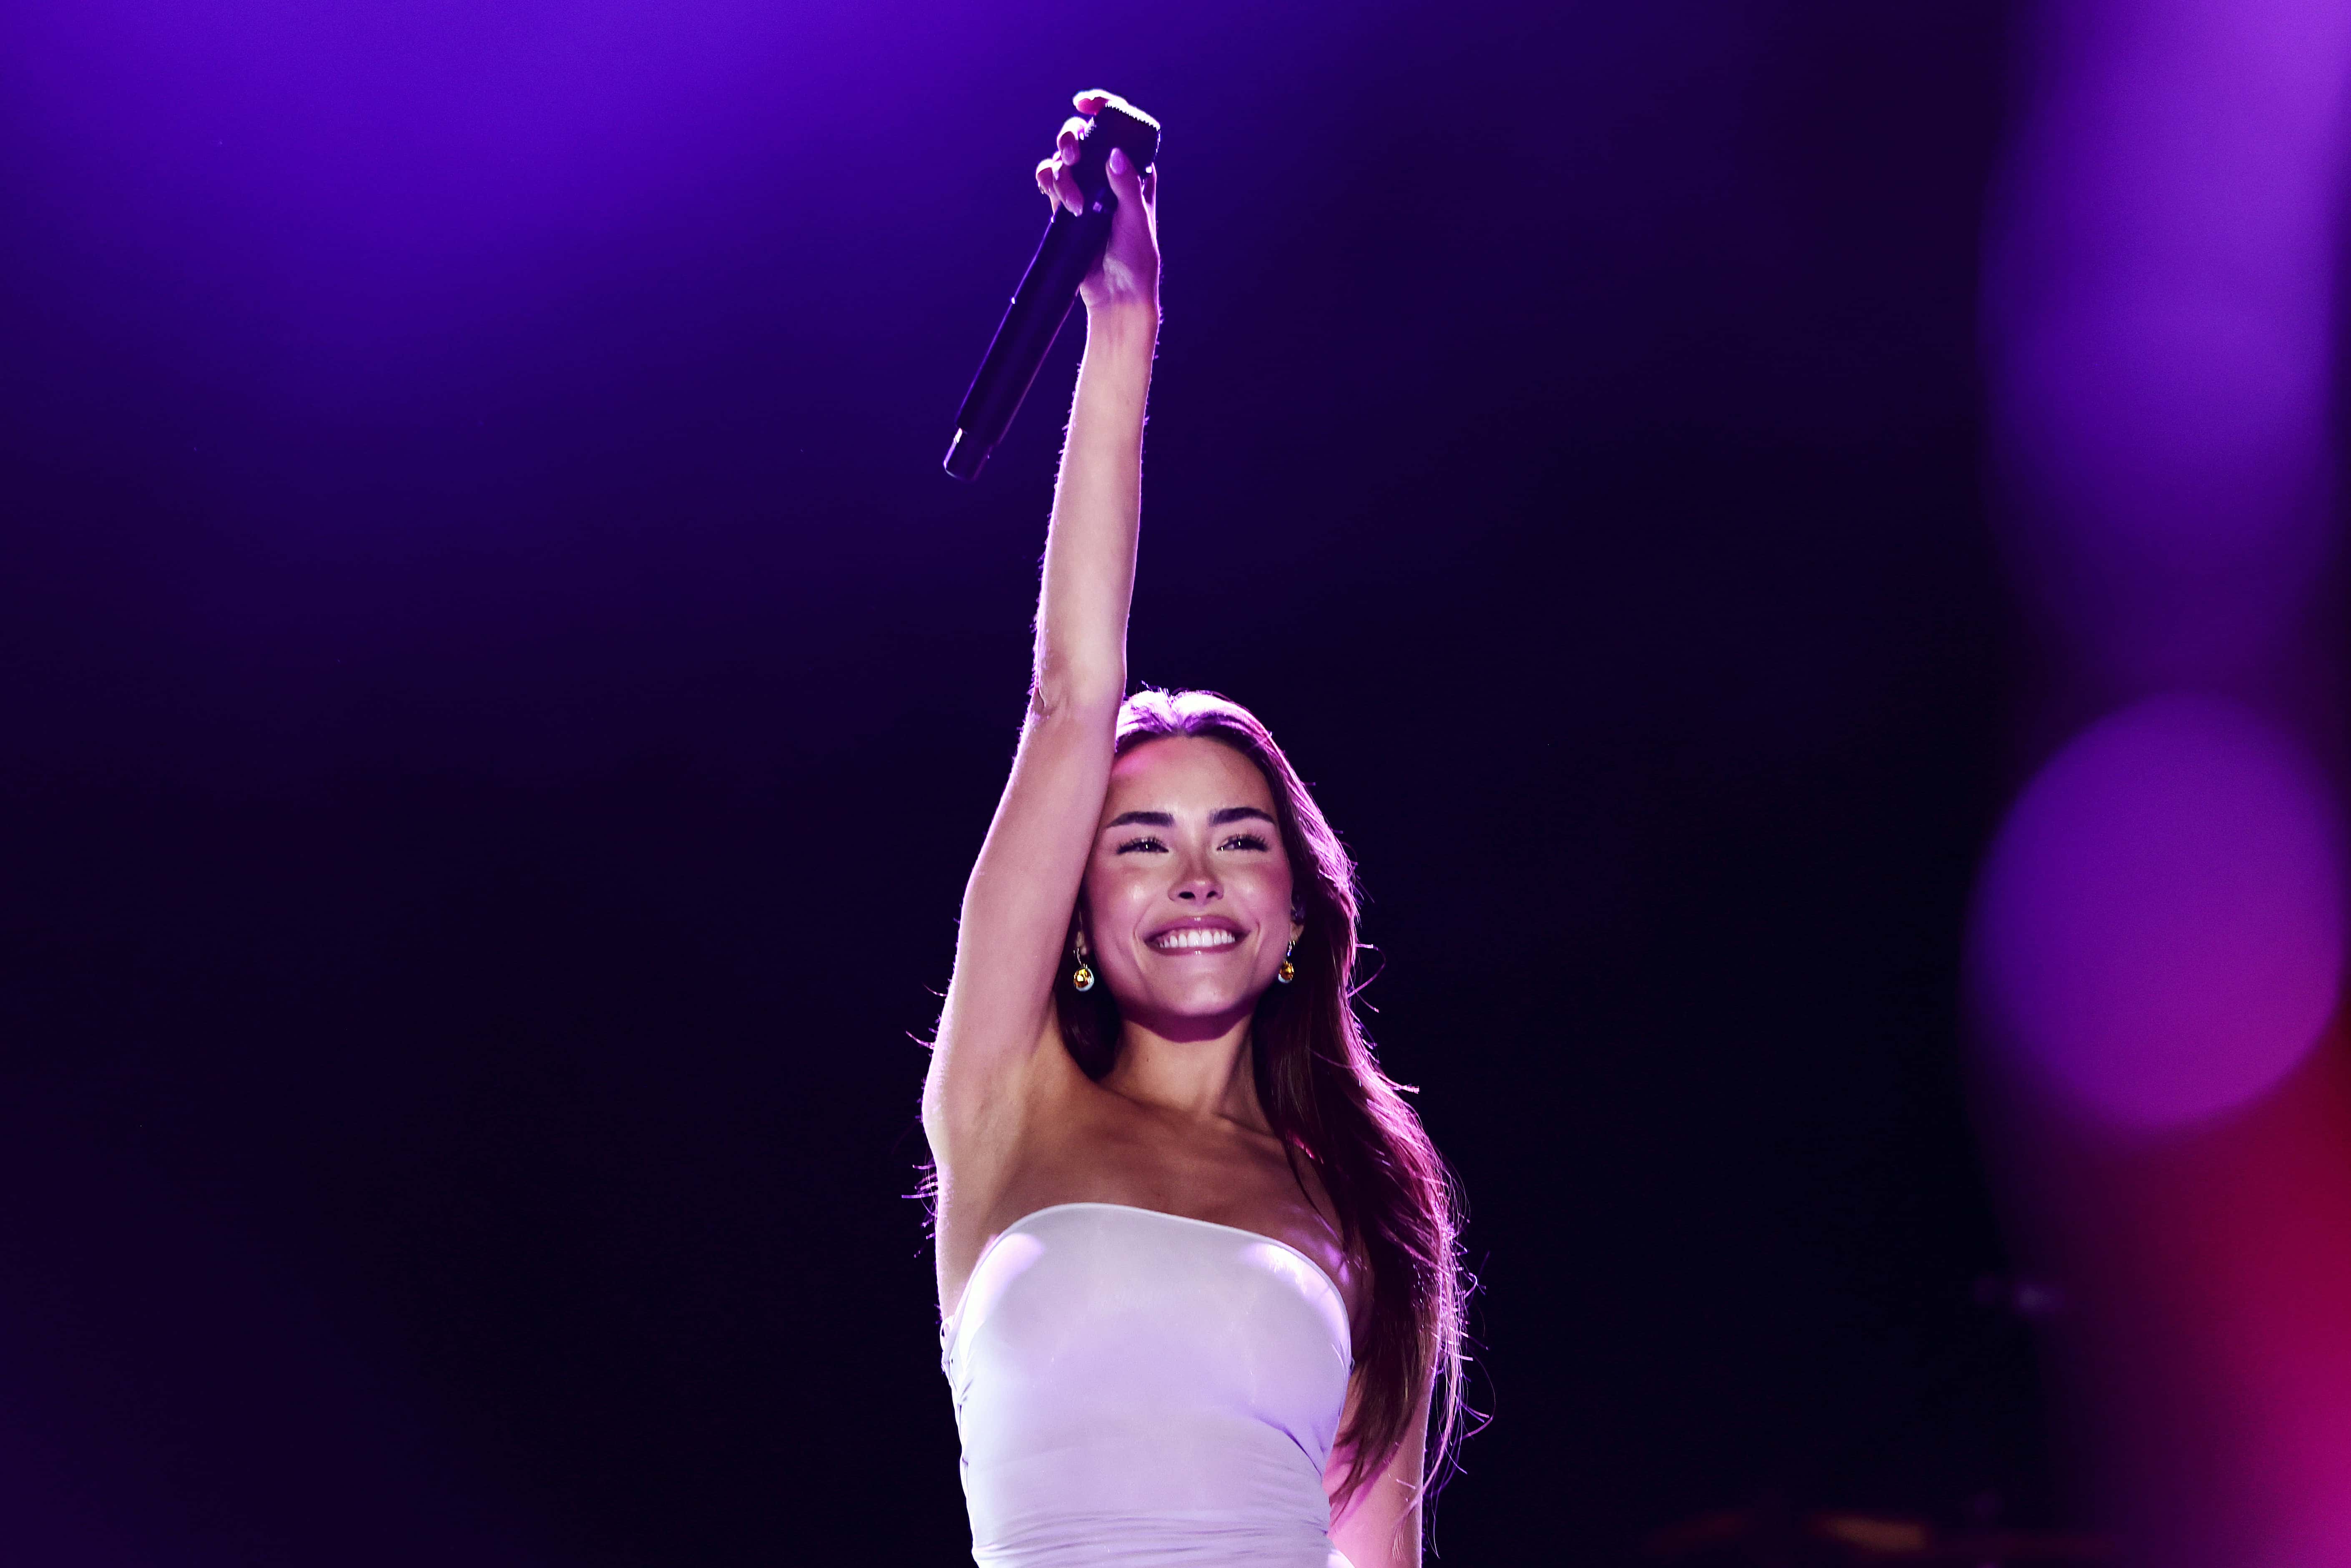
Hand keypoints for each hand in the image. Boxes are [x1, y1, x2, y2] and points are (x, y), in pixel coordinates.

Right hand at [1034, 89, 1159, 316]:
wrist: (1116, 292)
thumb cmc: (1137, 258)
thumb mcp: (1136, 220)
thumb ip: (1126, 187)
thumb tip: (1114, 155)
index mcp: (1133, 171)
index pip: (1118, 129)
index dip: (1102, 108)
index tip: (1085, 103)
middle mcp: (1107, 175)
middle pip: (1082, 137)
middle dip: (1071, 139)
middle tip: (1072, 156)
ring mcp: (1085, 189)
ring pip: (1062, 159)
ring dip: (1061, 172)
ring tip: (1073, 204)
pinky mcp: (1066, 206)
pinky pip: (1050, 181)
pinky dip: (1048, 182)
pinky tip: (1055, 195)